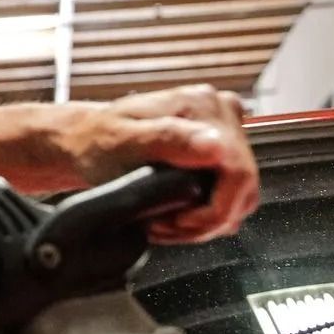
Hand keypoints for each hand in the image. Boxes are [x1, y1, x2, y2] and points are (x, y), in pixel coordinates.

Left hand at [54, 85, 260, 243]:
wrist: (89, 141)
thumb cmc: (99, 141)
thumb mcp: (124, 141)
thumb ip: (167, 138)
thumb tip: (215, 145)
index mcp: (202, 105)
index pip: (237, 171)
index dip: (214, 209)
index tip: (180, 222)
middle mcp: (220, 113)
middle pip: (243, 186)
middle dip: (208, 220)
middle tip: (169, 228)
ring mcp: (224, 132)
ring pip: (242, 195)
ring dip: (209, 220)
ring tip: (171, 224)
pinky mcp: (222, 151)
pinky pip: (233, 194)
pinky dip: (209, 213)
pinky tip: (180, 217)